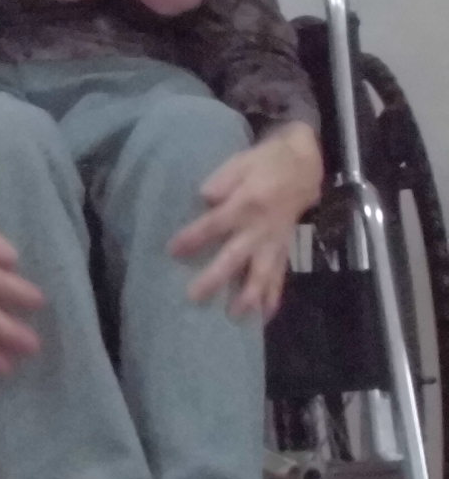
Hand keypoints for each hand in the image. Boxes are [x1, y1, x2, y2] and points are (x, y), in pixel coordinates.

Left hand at [171, 121, 323, 317]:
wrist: (306, 166)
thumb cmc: (265, 163)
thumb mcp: (241, 162)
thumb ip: (222, 180)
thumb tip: (205, 197)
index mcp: (247, 204)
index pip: (215, 224)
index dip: (194, 237)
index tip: (173, 250)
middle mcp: (260, 228)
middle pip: (236, 256)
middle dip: (216, 277)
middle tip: (195, 296)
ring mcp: (274, 241)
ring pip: (262, 272)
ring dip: (250, 295)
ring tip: (236, 315)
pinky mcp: (284, 248)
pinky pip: (280, 275)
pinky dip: (274, 296)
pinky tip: (266, 316)